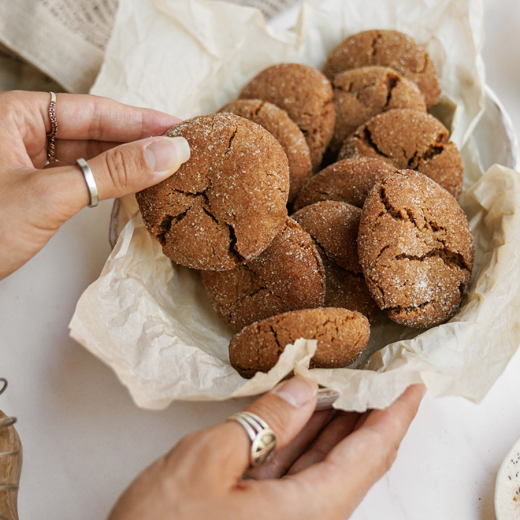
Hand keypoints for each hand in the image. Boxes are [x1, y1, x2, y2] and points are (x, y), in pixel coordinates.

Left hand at [0, 90, 188, 279]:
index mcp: (15, 115)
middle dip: (138, 142)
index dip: (141, 120)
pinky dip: (109, 184)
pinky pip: (80, 178)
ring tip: (167, 168)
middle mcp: (21, 133)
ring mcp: (27, 163)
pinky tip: (135, 187)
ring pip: (89, 156)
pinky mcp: (33, 190)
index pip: (93, 110)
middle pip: (94, 131)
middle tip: (181, 150)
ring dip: (127, 165)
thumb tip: (168, 152)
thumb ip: (112, 172)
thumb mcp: (50, 196)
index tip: (180, 128)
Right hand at [109, 378, 424, 519]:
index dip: (395, 417)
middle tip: (377, 374)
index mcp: (308, 514)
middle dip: (367, 414)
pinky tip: (301, 414)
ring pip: (325, 466)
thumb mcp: (207, 462)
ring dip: (334, 424)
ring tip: (343, 385)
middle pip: (353, 460)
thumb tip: (303, 390)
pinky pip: (298, 474)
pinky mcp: (264, 519)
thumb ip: (262, 423)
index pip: (370, 456)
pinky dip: (303, 441)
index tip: (413, 386)